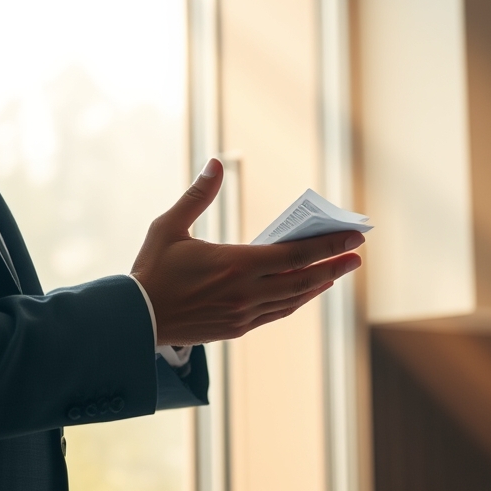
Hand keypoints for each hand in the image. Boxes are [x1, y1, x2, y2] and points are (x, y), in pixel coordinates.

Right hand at [131, 159, 363, 344]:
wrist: (134, 321)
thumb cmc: (151, 270)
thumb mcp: (169, 227)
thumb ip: (198, 195)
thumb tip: (215, 162)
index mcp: (236, 264)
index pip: (296, 255)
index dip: (328, 246)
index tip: (353, 239)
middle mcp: (246, 292)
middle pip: (303, 278)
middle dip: (334, 265)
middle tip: (357, 255)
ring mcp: (244, 314)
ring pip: (294, 299)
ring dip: (319, 284)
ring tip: (338, 271)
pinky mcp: (237, 328)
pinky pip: (277, 313)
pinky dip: (297, 300)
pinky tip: (306, 291)